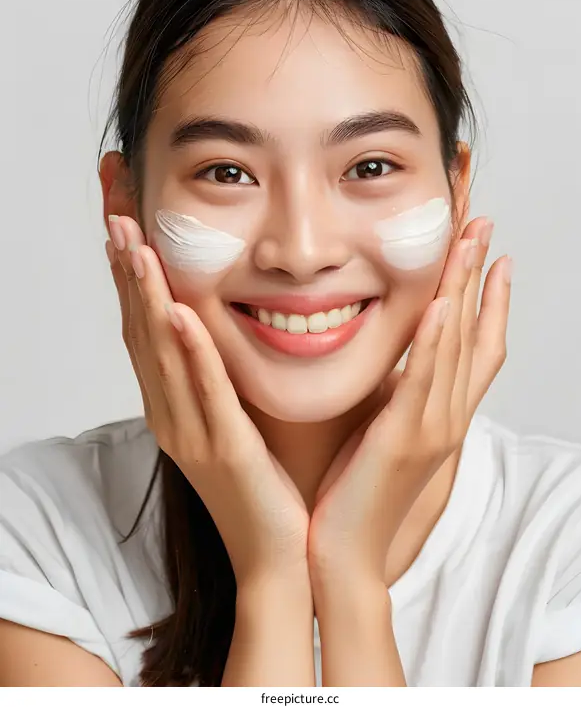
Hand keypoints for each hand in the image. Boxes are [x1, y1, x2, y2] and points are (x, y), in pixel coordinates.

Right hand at [104, 215, 309, 586]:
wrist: (278, 555)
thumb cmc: (262, 484)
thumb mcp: (232, 416)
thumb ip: (219, 373)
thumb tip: (219, 324)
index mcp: (173, 405)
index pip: (144, 328)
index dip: (129, 276)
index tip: (123, 224)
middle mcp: (171, 414)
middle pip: (139, 331)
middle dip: (126, 271)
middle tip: (114, 214)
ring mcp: (193, 433)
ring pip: (163, 354)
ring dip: (146, 297)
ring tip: (134, 246)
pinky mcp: (226, 449)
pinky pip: (206, 392)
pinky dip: (191, 352)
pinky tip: (178, 313)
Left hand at [307, 216, 510, 585]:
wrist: (346, 554)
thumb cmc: (358, 491)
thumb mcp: (384, 431)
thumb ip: (397, 393)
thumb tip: (392, 353)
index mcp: (443, 412)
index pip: (478, 343)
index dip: (490, 296)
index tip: (492, 253)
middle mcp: (449, 415)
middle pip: (475, 331)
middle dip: (480, 273)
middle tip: (485, 223)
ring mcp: (431, 428)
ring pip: (456, 347)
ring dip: (463, 290)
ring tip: (469, 241)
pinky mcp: (402, 441)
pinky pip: (422, 383)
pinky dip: (434, 344)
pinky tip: (439, 306)